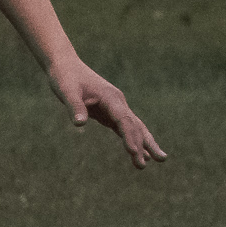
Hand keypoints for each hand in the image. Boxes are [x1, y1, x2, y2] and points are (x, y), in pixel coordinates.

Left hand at [48, 57, 166, 169]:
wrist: (66, 66)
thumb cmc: (66, 78)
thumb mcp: (66, 91)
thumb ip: (74, 107)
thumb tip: (79, 124)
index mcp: (110, 97)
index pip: (123, 119)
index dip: (129, 136)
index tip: (133, 152)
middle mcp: (117, 102)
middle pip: (134, 125)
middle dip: (144, 144)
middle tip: (156, 161)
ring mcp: (115, 107)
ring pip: (134, 127)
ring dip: (145, 143)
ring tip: (159, 159)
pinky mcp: (109, 112)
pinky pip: (124, 128)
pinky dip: (133, 140)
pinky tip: (139, 152)